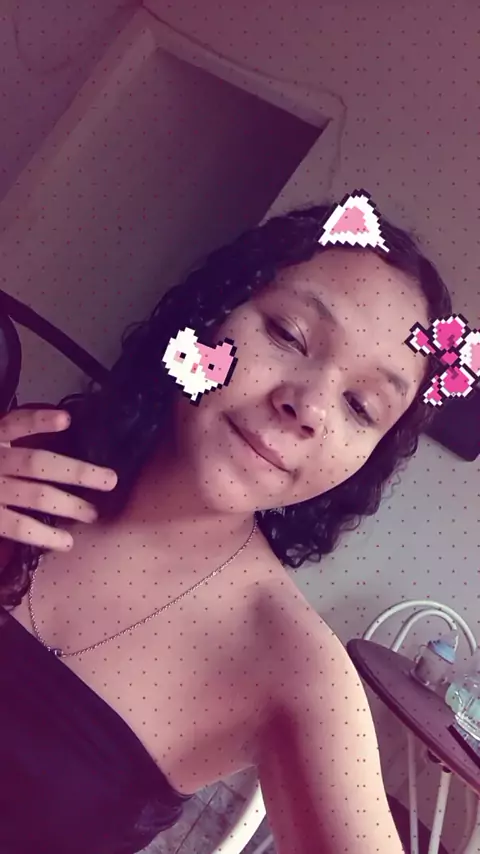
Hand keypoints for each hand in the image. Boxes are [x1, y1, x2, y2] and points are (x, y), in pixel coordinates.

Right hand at [0, 408, 117, 550]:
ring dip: (69, 505)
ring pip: (35, 496)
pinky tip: (65, 543)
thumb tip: (61, 426)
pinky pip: (16, 527)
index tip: (66, 420)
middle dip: (77, 472)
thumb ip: (11, 436)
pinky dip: (42, 535)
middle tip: (110, 481)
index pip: (15, 424)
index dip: (39, 421)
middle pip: (37, 463)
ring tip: (93, 514)